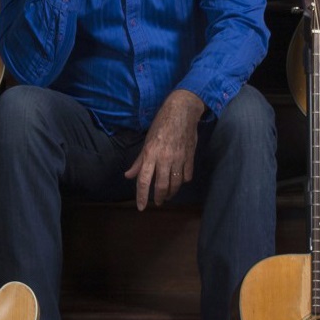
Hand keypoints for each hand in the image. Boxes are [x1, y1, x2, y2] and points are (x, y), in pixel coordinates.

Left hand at [124, 89, 204, 209]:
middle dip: (159, 197)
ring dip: (171, 192)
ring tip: (168, 195)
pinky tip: (179, 181)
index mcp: (150, 154)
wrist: (182, 112)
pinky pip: (187, 176)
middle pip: (162, 186)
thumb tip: (128, 176)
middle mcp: (164, 158)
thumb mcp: (146, 142)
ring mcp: (179, 159)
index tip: (141, 207)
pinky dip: (183, 181)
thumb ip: (139, 161)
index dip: (142, 196)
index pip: (144, 181)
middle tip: (158, 202)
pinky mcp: (190, 157)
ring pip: (176, 183)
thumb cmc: (160, 125)